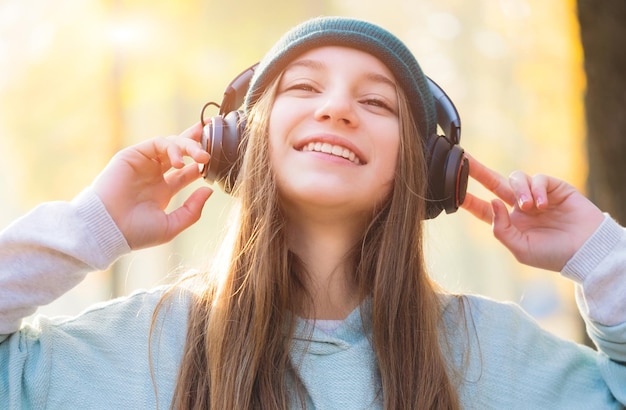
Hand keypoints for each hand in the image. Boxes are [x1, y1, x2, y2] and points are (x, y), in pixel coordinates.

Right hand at [92, 123, 212, 249]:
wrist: (107, 229)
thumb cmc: (136, 233)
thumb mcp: (171, 225)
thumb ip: (192, 210)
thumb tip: (208, 190)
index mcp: (163, 191)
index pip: (187, 171)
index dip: (202, 164)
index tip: (219, 160)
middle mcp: (153, 175)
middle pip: (180, 152)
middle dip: (198, 143)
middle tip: (215, 142)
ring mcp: (143, 164)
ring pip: (171, 145)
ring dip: (189, 146)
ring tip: (202, 157)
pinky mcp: (132, 155)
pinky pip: (157, 144)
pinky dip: (172, 148)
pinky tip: (180, 162)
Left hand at [461, 154, 603, 270]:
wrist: (586, 251)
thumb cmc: (553, 255)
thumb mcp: (520, 248)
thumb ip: (501, 228)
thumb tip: (492, 202)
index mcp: (509, 223)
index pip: (483, 208)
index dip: (468, 200)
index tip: (452, 192)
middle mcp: (519, 206)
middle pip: (493, 183)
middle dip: (478, 171)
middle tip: (465, 160)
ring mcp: (536, 195)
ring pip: (515, 179)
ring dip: (519, 190)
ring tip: (528, 207)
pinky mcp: (553, 187)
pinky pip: (538, 179)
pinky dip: (536, 189)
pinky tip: (541, 204)